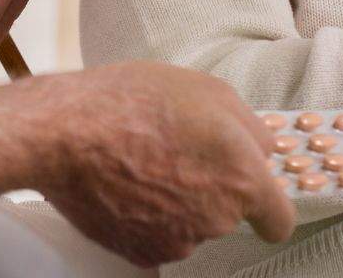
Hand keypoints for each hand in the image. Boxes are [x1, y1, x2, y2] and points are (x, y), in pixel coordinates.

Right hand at [35, 62, 295, 267]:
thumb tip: (262, 150)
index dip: (268, 207)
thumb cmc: (133, 103)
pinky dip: (146, 217)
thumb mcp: (206, 89)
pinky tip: (125, 184)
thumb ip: (249, 127)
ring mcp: (179, 241)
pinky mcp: (142, 253)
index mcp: (242, 179)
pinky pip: (157, 235)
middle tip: (175, 149)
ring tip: (142, 161)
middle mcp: (217, 219)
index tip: (256, 197)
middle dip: (210, 187)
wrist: (64, 135)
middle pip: (228, 213)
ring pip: (191, 224)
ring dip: (177, 201)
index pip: (278, 220)